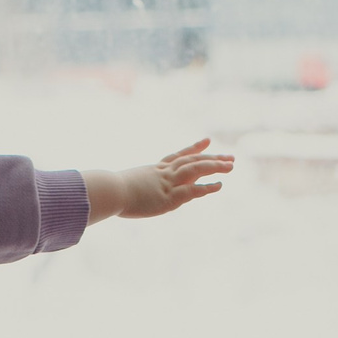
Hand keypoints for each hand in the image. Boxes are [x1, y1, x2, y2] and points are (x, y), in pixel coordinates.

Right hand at [89, 138, 231, 221]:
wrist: (107, 191)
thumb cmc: (106, 190)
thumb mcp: (117, 186)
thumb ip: (123, 187)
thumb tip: (112, 191)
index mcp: (152, 170)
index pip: (176, 157)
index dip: (193, 148)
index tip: (207, 140)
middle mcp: (162, 174)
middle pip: (191, 161)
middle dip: (211, 158)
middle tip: (229, 156)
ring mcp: (166, 184)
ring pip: (195, 170)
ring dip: (214, 166)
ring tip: (231, 165)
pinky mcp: (169, 197)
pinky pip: (192, 189)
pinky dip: (207, 187)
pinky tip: (220, 185)